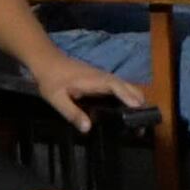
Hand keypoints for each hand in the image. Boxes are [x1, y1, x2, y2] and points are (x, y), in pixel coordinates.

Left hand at [27, 51, 145, 130]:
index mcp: (95, 80)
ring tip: (139, 121)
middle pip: (128, 87)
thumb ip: (72, 113)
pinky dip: (127, 98)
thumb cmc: (51, 79)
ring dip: (135, 100)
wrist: (47, 61)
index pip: (117, 86)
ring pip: (126, 87)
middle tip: (143, 123)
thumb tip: (88, 128)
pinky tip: (126, 112)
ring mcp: (104, 78)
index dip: (128, 97)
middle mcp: (103, 77)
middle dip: (139, 102)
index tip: (139, 108)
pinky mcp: (101, 81)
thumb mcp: (56, 98)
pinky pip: (119, 89)